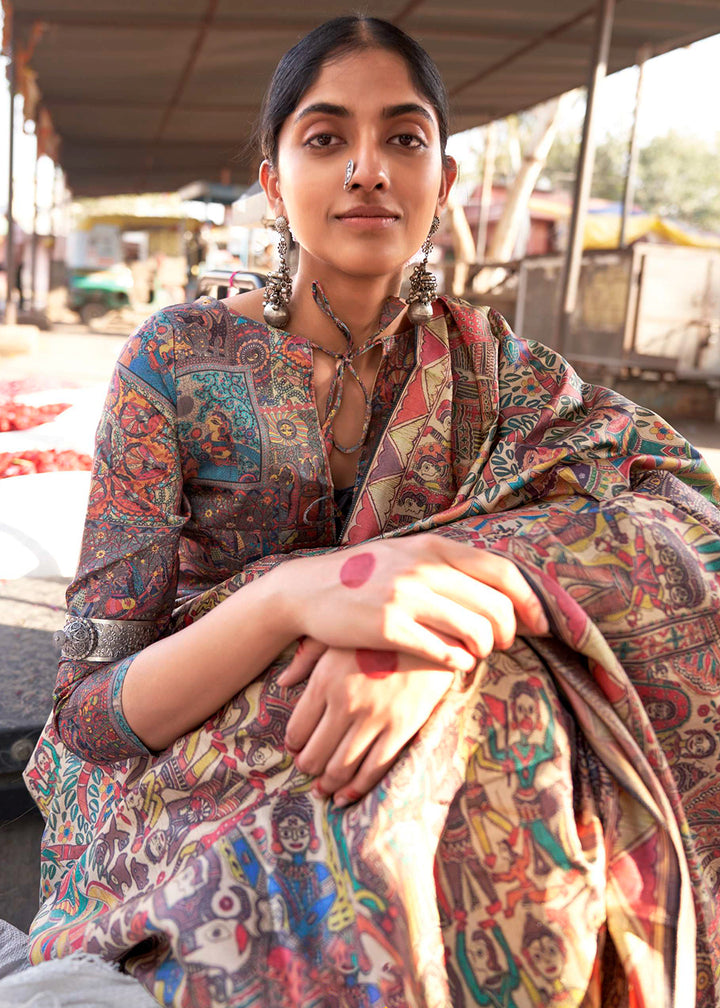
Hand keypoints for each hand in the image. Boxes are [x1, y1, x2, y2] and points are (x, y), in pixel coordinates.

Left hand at [277, 642, 455, 805]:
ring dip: (328, 783)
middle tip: (307, 771)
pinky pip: (374, 768)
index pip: (297, 729)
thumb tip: (282, 682)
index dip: (294, 746)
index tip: (296, 749)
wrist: (430, 630)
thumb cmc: (379, 632)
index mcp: (325, 680)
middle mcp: (346, 703)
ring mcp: (375, 718)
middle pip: (315, 753)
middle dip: (308, 768)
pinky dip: (356, 788)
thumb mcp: (339, 637)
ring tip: (323, 788)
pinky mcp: (402, 728)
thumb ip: (307, 658)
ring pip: (341, 766)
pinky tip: (345, 795)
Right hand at [279, 534, 548, 673]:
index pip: (502, 571)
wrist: (307, 590)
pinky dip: (459, 662)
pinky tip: (456, 664)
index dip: (529, 600)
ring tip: (477, 654)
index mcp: (434, 547)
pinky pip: (443, 651)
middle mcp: (424, 568)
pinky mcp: (389, 627)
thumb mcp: (405, 555)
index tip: (539, 623)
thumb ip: (445, 565)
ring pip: (475, 630)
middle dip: (509, 631)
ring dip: (485, 649)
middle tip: (505, 644)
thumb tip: (494, 586)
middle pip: (495, 605)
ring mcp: (406, 597)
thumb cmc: (362, 577)